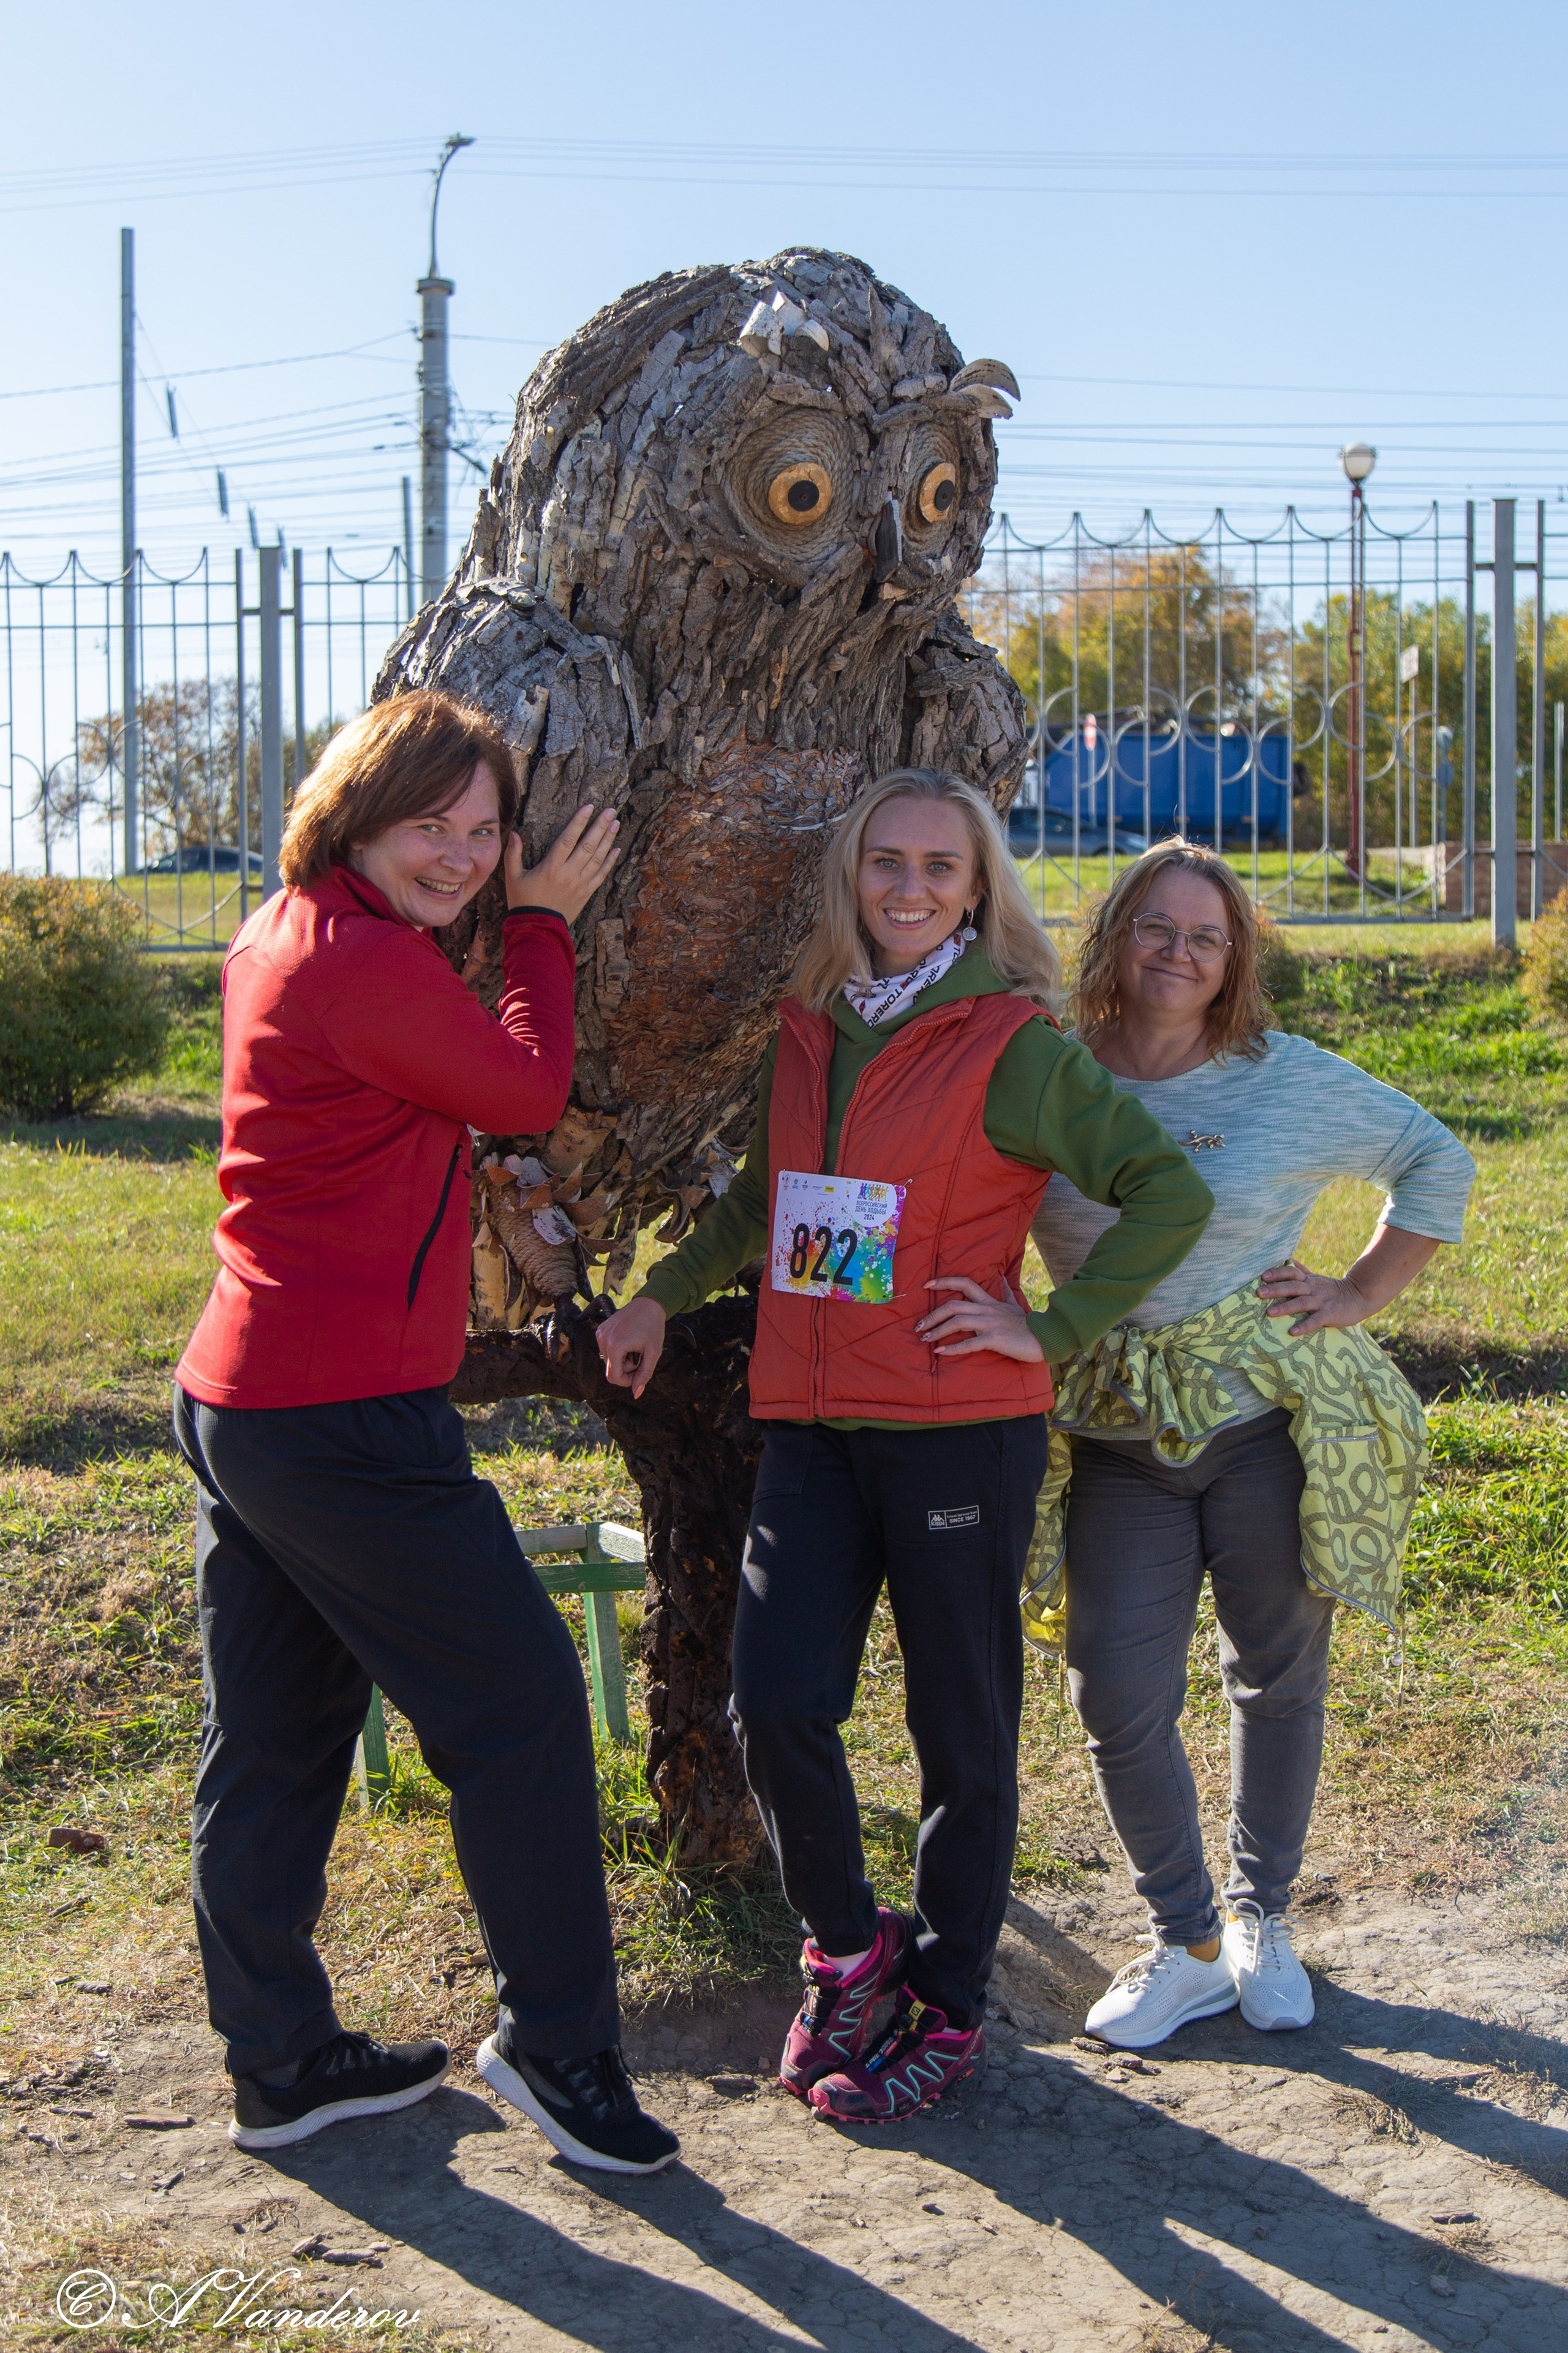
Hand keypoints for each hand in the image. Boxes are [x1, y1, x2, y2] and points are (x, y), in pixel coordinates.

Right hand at [507, 804, 619, 921]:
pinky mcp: (586, 894)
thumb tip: (514, 834)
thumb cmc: (523, 902)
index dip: (579, 822)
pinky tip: (616, 850)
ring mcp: (579, 884)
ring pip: (597, 858)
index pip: (568, 839)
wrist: (537, 928)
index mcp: (551, 867)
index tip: (589, 807)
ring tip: (615, 824)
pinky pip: (600, 875)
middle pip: (587, 845)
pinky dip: (609, 862)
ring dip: (608, 840)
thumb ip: (513, 854)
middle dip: (600, 826)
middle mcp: (568, 873)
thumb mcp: (513, 877)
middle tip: (610, 811)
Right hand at [596, 1294, 666, 1397]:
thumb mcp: (653, 1353)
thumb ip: (644, 1375)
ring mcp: (600, 1334)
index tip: (639, 1372)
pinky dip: (618, 1351)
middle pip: (611, 1370)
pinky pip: (607, 1350)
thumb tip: (636, 1394)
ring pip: (609, 1361)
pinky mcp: (600, 1330)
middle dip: (626, 1368)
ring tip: (634, 1346)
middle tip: (640, 1355)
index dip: (627, 1381)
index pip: (613, 1377)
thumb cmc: (653, 1327)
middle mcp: (603, 1340)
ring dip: (622, 1359)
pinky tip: (628, 1340)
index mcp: (615, 1346)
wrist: (649, 1304)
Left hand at [915, 1275, 1044, 1363]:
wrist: (1043, 1337)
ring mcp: (989, 1324)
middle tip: (918, 1326)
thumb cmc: (1026, 1323)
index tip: (926, 1285)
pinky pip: (969, 1343)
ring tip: (924, 1339)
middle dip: (932, 1315)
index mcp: (988, 1301)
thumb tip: (1002, 1276)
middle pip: (953, 1306)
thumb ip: (1005, 1291)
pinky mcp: (993, 1339)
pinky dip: (952, 1348)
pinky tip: (940, 1352)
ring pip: (957, 1322)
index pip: (964, 1283)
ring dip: (937, 1331)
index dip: (944, 1282)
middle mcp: (986, 1310)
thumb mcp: (1014, 1304)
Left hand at [1256, 1259, 1368, 1336]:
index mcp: (1309, 1280)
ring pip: (1301, 1303)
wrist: (1359, 1297)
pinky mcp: (1329, 1314)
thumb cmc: (1332, 1290)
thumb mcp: (1316, 1278)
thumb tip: (1287, 1259)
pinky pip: (1316, 1320)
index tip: (1263, 1275)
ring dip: (1285, 1307)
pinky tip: (1293, 1332)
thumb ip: (1301, 1271)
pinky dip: (1304, 1325)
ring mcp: (1321, 1301)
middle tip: (1259, 1293)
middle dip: (1275, 1289)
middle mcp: (1313, 1289)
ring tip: (1269, 1312)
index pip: (1291, 1272)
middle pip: (1293, 1286)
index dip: (1278, 1273)